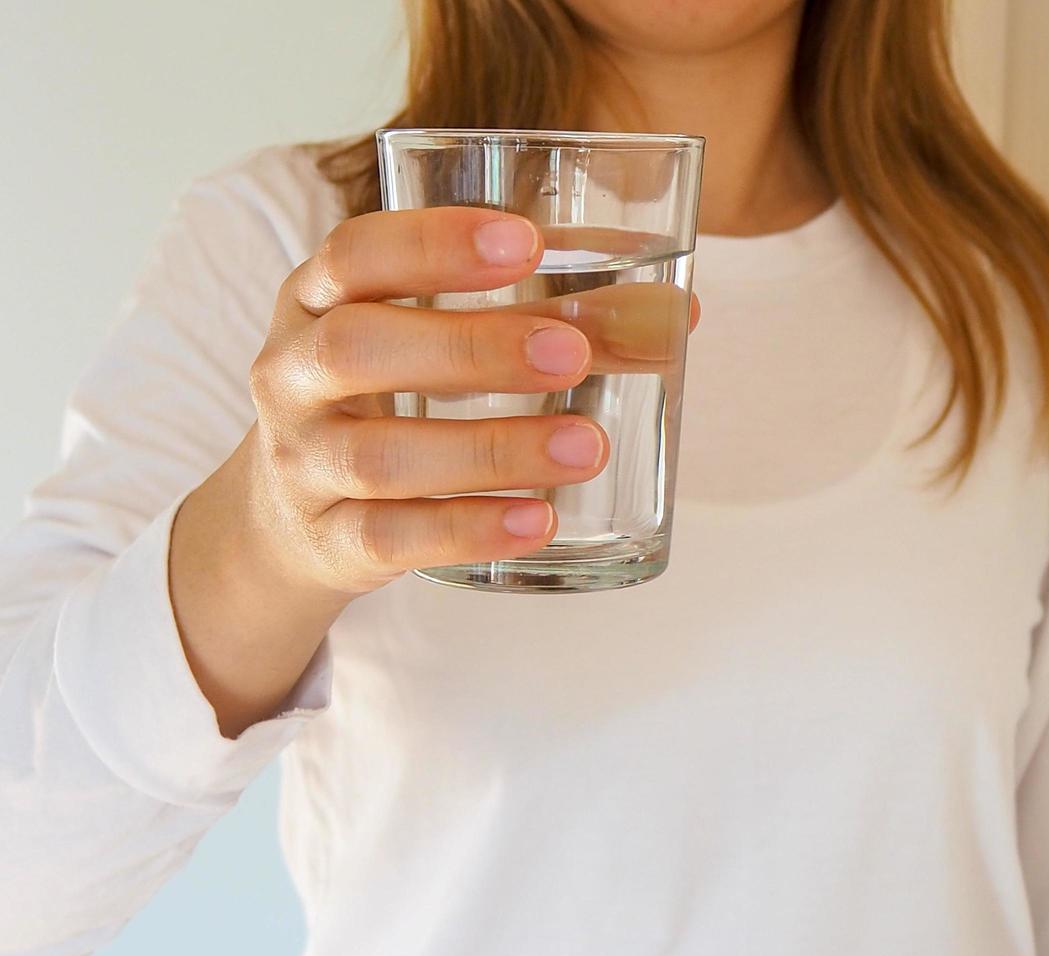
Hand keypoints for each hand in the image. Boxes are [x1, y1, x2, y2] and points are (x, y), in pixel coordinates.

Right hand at [171, 206, 607, 733]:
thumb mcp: (430, 339)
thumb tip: (678, 316)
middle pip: (357, 349)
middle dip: (471, 347)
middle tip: (573, 354)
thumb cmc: (389, 399)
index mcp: (317, 299)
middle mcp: (292, 374)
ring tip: (588, 446)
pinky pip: (390, 538)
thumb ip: (544, 317)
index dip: (432, 243)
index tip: (528, 242)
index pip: (353, 253)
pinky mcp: (327, 540)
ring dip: (492, 448)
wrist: (290, 520)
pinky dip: (471, 529)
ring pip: (380, 456)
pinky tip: (540, 519)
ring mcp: (300, 463)